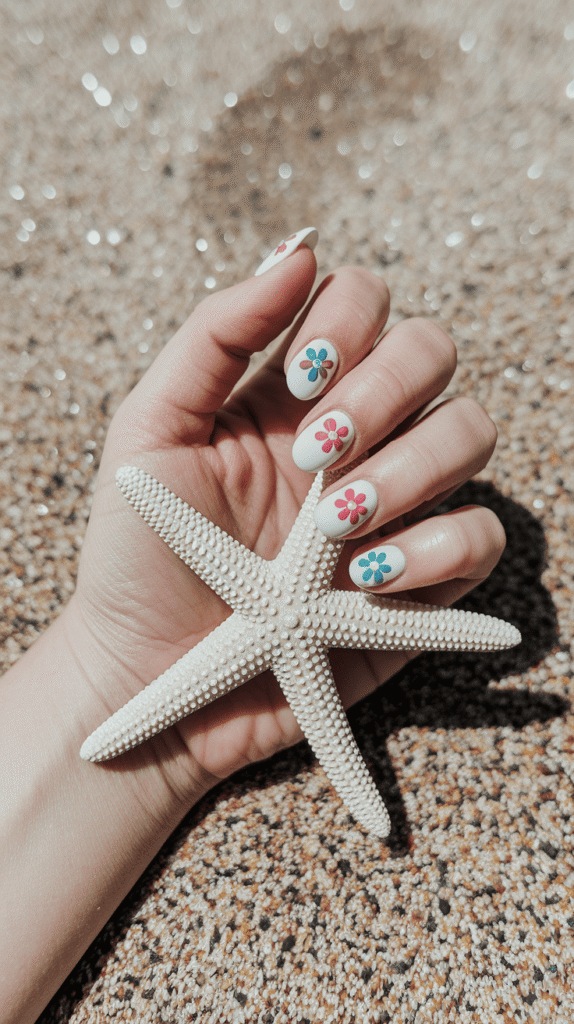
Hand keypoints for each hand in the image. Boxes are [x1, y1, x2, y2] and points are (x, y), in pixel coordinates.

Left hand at [70, 243, 503, 794]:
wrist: (155, 676)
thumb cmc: (143, 553)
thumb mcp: (150, 431)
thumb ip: (215, 333)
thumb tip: (297, 248)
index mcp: (292, 393)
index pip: (364, 301)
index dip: (348, 322)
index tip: (296, 379)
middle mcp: (356, 436)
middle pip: (431, 351)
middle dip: (382, 393)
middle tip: (317, 455)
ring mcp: (395, 504)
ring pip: (471, 431)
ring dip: (411, 467)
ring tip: (334, 526)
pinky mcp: (424, 580)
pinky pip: (483, 534)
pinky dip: (440, 545)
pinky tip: (369, 577)